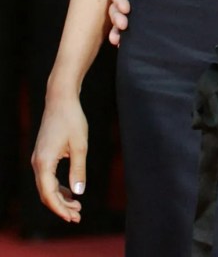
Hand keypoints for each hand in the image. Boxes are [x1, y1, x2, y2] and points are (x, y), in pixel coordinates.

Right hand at [31, 97, 88, 223]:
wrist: (60, 99)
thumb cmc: (72, 119)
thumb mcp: (80, 145)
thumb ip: (78, 170)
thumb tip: (79, 193)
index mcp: (44, 163)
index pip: (49, 194)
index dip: (60, 209)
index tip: (73, 218)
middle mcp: (37, 163)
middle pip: (46, 194)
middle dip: (61, 207)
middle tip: (78, 216)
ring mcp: (38, 159)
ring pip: (46, 187)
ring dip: (60, 198)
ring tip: (76, 207)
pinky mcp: (43, 155)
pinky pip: (47, 178)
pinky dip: (58, 187)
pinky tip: (71, 191)